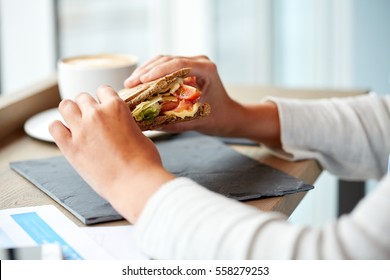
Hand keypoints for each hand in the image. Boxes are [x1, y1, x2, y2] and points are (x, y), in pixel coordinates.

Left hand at [49, 86, 173, 222]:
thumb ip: (126, 124)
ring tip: (76, 121)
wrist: (134, 182)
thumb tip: (121, 127)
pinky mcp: (70, 147)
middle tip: (91, 117)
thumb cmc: (144, 162)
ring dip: (71, 111)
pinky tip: (66, 134)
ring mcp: (80, 130)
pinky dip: (58, 128)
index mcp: (116, 108)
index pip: (103, 90)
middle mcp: (96, 114)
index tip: (104, 105)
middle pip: (82, 97)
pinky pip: (54, 127)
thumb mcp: (139, 133)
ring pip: (65, 106)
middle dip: (87, 105)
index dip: (104, 98)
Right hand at [124, 55, 245, 136]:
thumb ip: (173, 123)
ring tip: (130, 83)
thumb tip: (146, 124)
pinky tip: (140, 82)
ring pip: (164, 60)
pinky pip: (167, 66)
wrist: (230, 116)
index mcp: (206, 70)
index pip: (178, 64)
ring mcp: (194, 62)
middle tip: (129, 84)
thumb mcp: (196, 122)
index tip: (141, 80)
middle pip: (168, 59)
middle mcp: (200, 62)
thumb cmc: (218, 119)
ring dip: (146, 71)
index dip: (157, 71)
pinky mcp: (188, 67)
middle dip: (146, 71)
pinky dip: (152, 73)